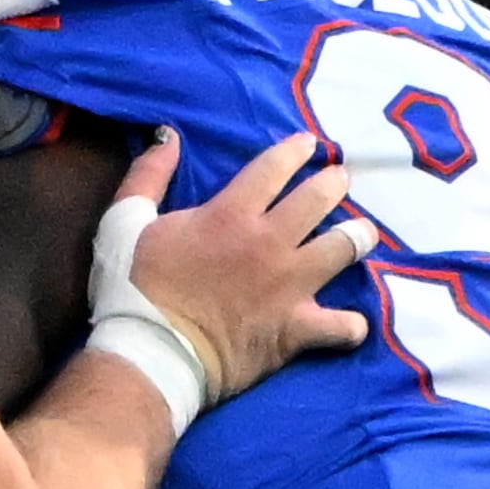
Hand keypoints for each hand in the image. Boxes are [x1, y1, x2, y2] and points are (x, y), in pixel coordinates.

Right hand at [109, 129, 373, 404]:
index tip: (309, 144)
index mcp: (231, 214)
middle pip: (318, 200)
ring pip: (343, 250)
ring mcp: (290, 286)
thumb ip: (148, 175)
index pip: (274, 168)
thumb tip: (168, 136)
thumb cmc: (134, 287)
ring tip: (364, 233)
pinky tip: (353, 323)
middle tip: (339, 180)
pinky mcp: (298, 328)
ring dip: (358, 238)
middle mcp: (270, 243)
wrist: (152, 352)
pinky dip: (350, 325)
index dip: (295, 151)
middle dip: (333, 184)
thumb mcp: (126, 221)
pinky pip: (343, 326)